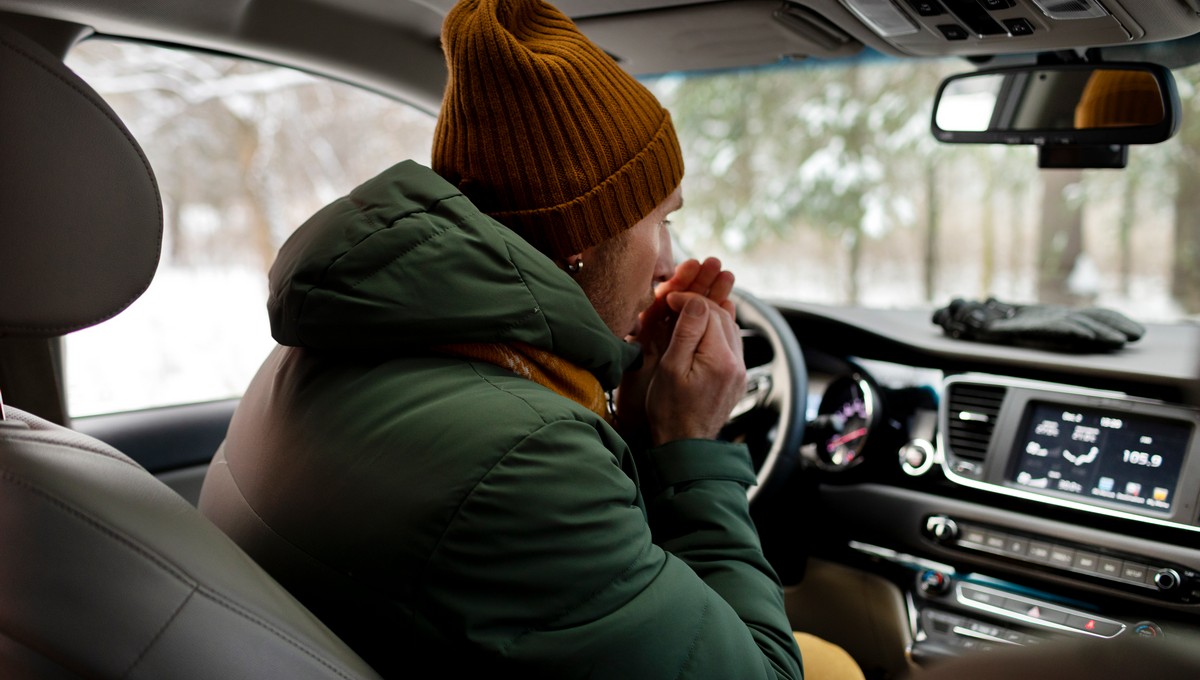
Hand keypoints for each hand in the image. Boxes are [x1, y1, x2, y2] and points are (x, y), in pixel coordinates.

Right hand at [645, 293, 745, 444]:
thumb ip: (686, 332)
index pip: (709, 311)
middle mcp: (736, 363)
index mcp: (720, 359)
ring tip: (685, 313)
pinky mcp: (737, 377)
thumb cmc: (670, 410)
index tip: (668, 298)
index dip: (688, 299)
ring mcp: (739, 371)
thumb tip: (696, 302)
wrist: (684, 444)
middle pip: (722, 316)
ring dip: (709, 315)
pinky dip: (716, 331)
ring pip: (729, 327)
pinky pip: (731, 343)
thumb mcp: (670, 368)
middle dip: (699, 304)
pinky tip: (701, 331)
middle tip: (674, 301)